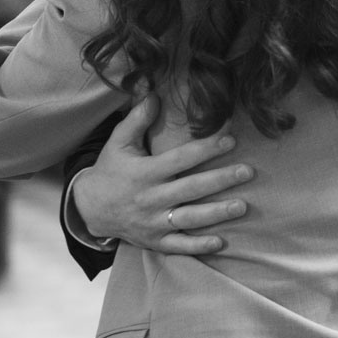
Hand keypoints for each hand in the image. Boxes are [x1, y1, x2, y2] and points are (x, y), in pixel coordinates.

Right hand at [72, 94, 253, 255]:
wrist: (89, 209)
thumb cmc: (110, 170)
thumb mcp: (118, 141)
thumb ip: (137, 118)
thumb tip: (153, 91)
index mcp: (145, 172)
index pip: (180, 159)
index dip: (206, 149)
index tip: (231, 140)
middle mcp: (150, 198)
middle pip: (191, 189)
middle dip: (221, 180)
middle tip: (248, 172)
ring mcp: (152, 222)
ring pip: (189, 219)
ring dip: (216, 213)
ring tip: (242, 206)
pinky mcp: (154, 241)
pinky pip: (178, 246)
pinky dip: (198, 246)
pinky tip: (220, 242)